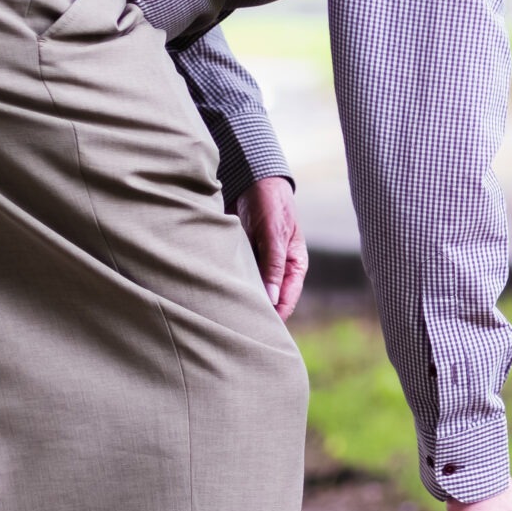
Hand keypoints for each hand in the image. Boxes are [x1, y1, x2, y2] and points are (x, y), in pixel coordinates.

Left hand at [233, 176, 306, 320]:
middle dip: (255, 313)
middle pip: (269, 300)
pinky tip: (216, 293)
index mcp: (295, 265)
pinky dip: (229, 284)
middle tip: (236, 327)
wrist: (253, 179)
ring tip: (224, 314)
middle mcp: (278, 269)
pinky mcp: (243, 258)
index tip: (258, 330)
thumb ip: (273, 265)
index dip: (274, 318)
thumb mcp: (274, 234)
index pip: (287, 300)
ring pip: (251, 290)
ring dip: (240, 299)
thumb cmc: (270, 203)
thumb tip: (271, 298)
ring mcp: (260, 265)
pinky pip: (237, 277)